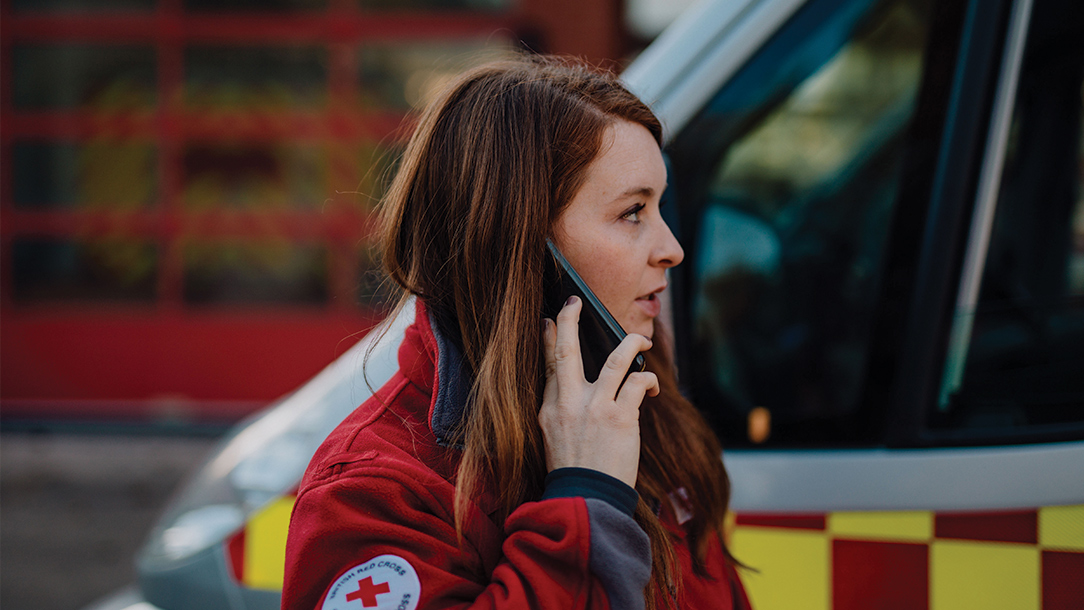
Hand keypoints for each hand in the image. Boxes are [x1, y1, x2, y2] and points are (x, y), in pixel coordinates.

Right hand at [538, 296, 659, 487]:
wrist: (586, 499)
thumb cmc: (574, 472)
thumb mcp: (552, 438)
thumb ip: (560, 409)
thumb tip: (570, 386)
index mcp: (549, 409)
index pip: (549, 366)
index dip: (550, 339)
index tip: (551, 321)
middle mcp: (569, 403)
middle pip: (566, 352)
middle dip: (569, 322)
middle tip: (573, 303)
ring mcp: (595, 408)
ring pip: (615, 360)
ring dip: (631, 344)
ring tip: (641, 339)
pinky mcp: (621, 417)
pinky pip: (637, 382)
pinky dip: (646, 380)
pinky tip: (650, 386)